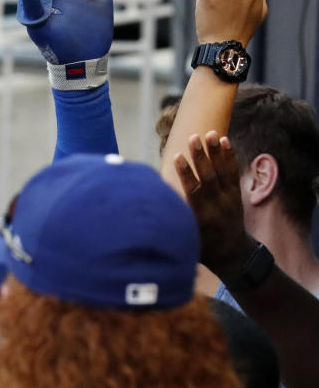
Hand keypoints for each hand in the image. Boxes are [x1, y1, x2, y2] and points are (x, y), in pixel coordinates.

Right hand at [173, 130, 256, 277]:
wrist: (233, 255)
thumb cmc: (201, 247)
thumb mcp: (186, 239)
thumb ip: (173, 221)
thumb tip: (152, 204)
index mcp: (202, 217)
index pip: (193, 191)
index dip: (185, 173)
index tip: (177, 156)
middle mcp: (217, 206)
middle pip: (209, 177)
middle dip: (200, 156)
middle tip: (193, 137)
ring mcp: (229, 199)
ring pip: (222, 172)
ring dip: (215, 151)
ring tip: (209, 133)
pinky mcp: (236, 194)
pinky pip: (233, 173)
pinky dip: (229, 156)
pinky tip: (224, 140)